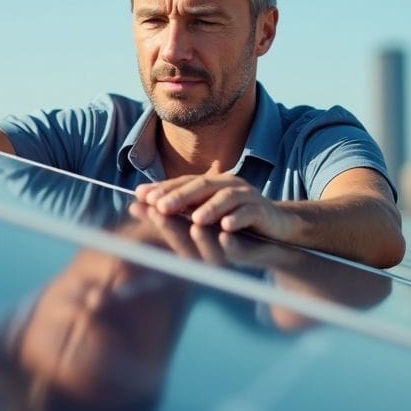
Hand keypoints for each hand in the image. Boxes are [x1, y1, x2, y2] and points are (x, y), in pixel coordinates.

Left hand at [134, 167, 299, 243]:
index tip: (141, 195)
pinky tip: (226, 227)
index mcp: (210, 183)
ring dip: (209, 208)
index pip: (182, 183)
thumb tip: (136, 206)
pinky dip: (237, 219)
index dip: (162, 188)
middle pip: (200, 186)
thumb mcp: (203, 216)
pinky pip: (248, 212)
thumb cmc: (233, 221)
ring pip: (225, 198)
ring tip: (196, 219)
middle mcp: (227, 184)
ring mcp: (246, 194)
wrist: (275, 226)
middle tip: (161, 206)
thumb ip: (175, 211)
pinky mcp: (261, 210)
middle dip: (180, 196)